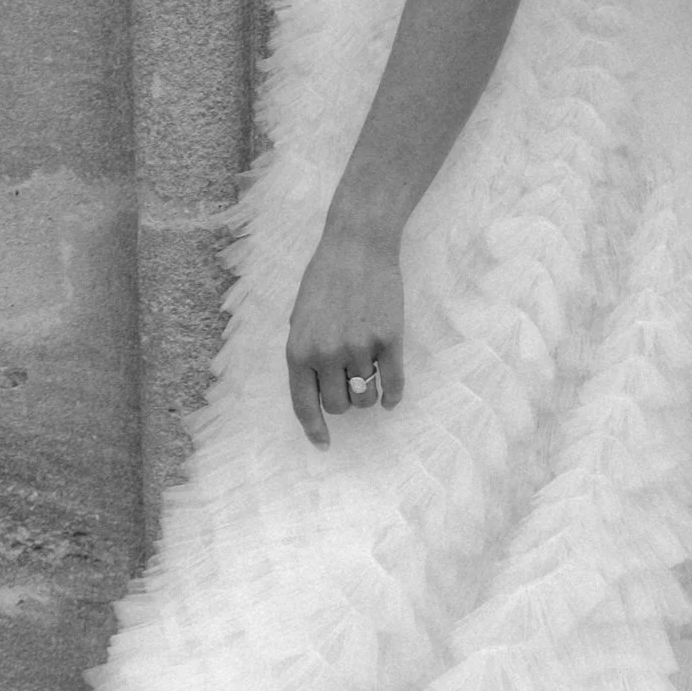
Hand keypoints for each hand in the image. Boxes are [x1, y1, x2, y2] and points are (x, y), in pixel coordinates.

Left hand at [285, 214, 406, 447]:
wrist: (358, 246)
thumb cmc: (324, 280)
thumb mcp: (299, 318)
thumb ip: (304, 354)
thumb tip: (316, 392)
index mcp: (299, 351)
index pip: (304, 405)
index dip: (314, 429)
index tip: (323, 444)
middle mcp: (327, 354)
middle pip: (338, 406)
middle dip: (344, 402)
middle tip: (349, 386)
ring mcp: (359, 348)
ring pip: (365, 398)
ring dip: (367, 396)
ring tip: (367, 379)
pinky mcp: (389, 340)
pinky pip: (393, 384)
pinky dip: (393, 396)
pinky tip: (391, 397)